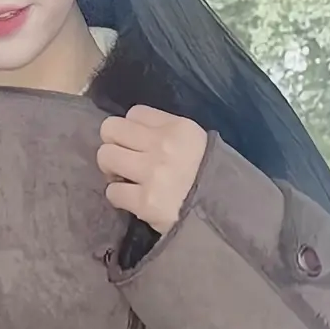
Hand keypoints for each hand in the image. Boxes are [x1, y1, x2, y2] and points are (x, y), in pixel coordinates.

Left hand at [98, 105, 207, 233]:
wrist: (223, 215)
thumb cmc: (209, 177)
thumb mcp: (196, 142)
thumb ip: (167, 131)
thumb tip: (133, 133)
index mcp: (178, 128)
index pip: (135, 113)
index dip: (132, 129)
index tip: (138, 143)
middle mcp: (163, 146)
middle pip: (110, 128)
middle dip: (113, 144)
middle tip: (124, 159)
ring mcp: (152, 174)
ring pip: (105, 156)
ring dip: (111, 169)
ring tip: (125, 178)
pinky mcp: (145, 202)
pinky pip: (112, 192)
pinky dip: (118, 196)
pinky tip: (132, 199)